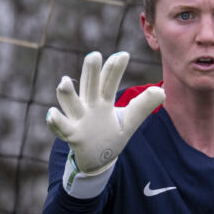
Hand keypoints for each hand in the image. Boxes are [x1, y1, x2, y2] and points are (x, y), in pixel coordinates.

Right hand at [46, 51, 164, 174]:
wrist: (97, 159)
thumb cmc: (111, 135)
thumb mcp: (129, 120)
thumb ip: (143, 106)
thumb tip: (162, 91)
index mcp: (103, 100)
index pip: (108, 81)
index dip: (114, 69)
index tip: (124, 55)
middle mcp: (88, 106)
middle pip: (89, 85)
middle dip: (90, 71)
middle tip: (94, 55)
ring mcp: (78, 119)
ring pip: (70, 103)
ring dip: (67, 93)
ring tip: (64, 81)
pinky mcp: (72, 135)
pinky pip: (62, 127)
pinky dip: (55, 122)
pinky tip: (52, 114)